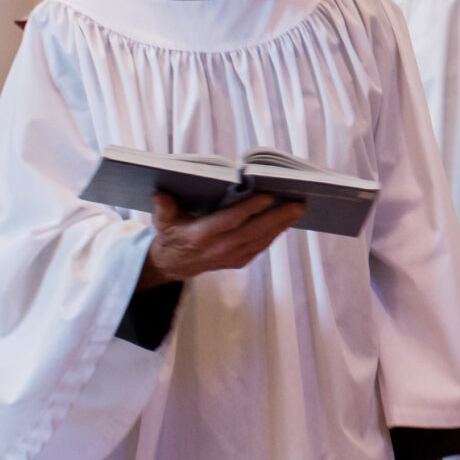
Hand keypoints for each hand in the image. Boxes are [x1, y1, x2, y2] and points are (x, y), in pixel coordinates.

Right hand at [139, 192, 303, 288]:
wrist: (173, 264)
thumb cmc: (172, 235)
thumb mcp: (163, 220)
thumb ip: (164, 207)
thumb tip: (160, 194)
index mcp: (202, 236)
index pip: (230, 220)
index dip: (250, 209)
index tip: (267, 196)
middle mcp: (219, 248)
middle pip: (254, 231)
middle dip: (278, 217)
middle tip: (298, 203)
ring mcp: (231, 257)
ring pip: (262, 240)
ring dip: (282, 225)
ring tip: (298, 209)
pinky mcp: (239, 261)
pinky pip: (261, 246)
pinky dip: (275, 234)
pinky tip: (286, 222)